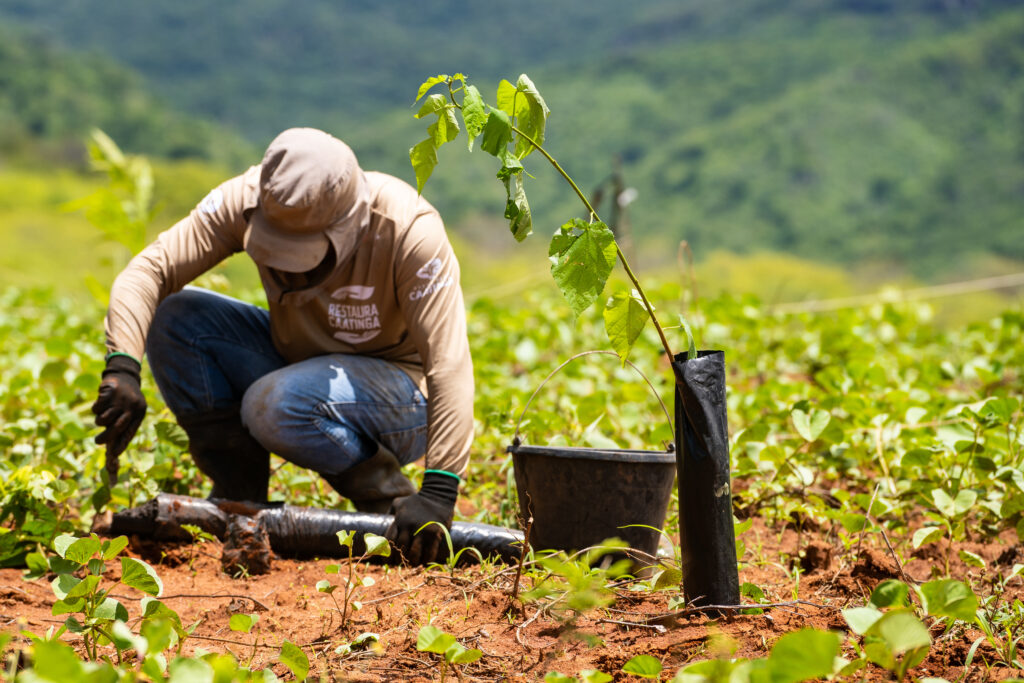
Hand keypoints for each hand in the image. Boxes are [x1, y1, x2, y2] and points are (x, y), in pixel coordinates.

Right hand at [92, 355, 146, 470]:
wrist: (125, 375)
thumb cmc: (127, 399)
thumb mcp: (131, 411)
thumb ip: (123, 426)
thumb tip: (113, 449)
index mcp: (140, 412)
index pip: (130, 431)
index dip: (122, 444)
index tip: (114, 454)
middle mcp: (132, 406)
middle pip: (116, 428)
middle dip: (105, 438)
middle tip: (98, 442)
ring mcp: (120, 399)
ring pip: (103, 419)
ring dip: (99, 420)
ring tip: (103, 415)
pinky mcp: (109, 391)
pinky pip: (97, 408)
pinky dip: (96, 408)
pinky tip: (102, 402)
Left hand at [385, 471, 458, 564]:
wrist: (438, 494)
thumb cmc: (417, 499)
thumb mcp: (400, 502)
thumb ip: (391, 511)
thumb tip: (383, 519)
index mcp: (399, 520)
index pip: (389, 540)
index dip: (387, 553)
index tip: (387, 561)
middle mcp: (409, 526)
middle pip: (401, 549)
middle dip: (400, 559)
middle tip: (401, 565)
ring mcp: (422, 530)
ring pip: (414, 553)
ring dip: (413, 562)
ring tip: (413, 564)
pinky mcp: (435, 533)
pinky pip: (430, 552)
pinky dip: (427, 560)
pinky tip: (425, 562)